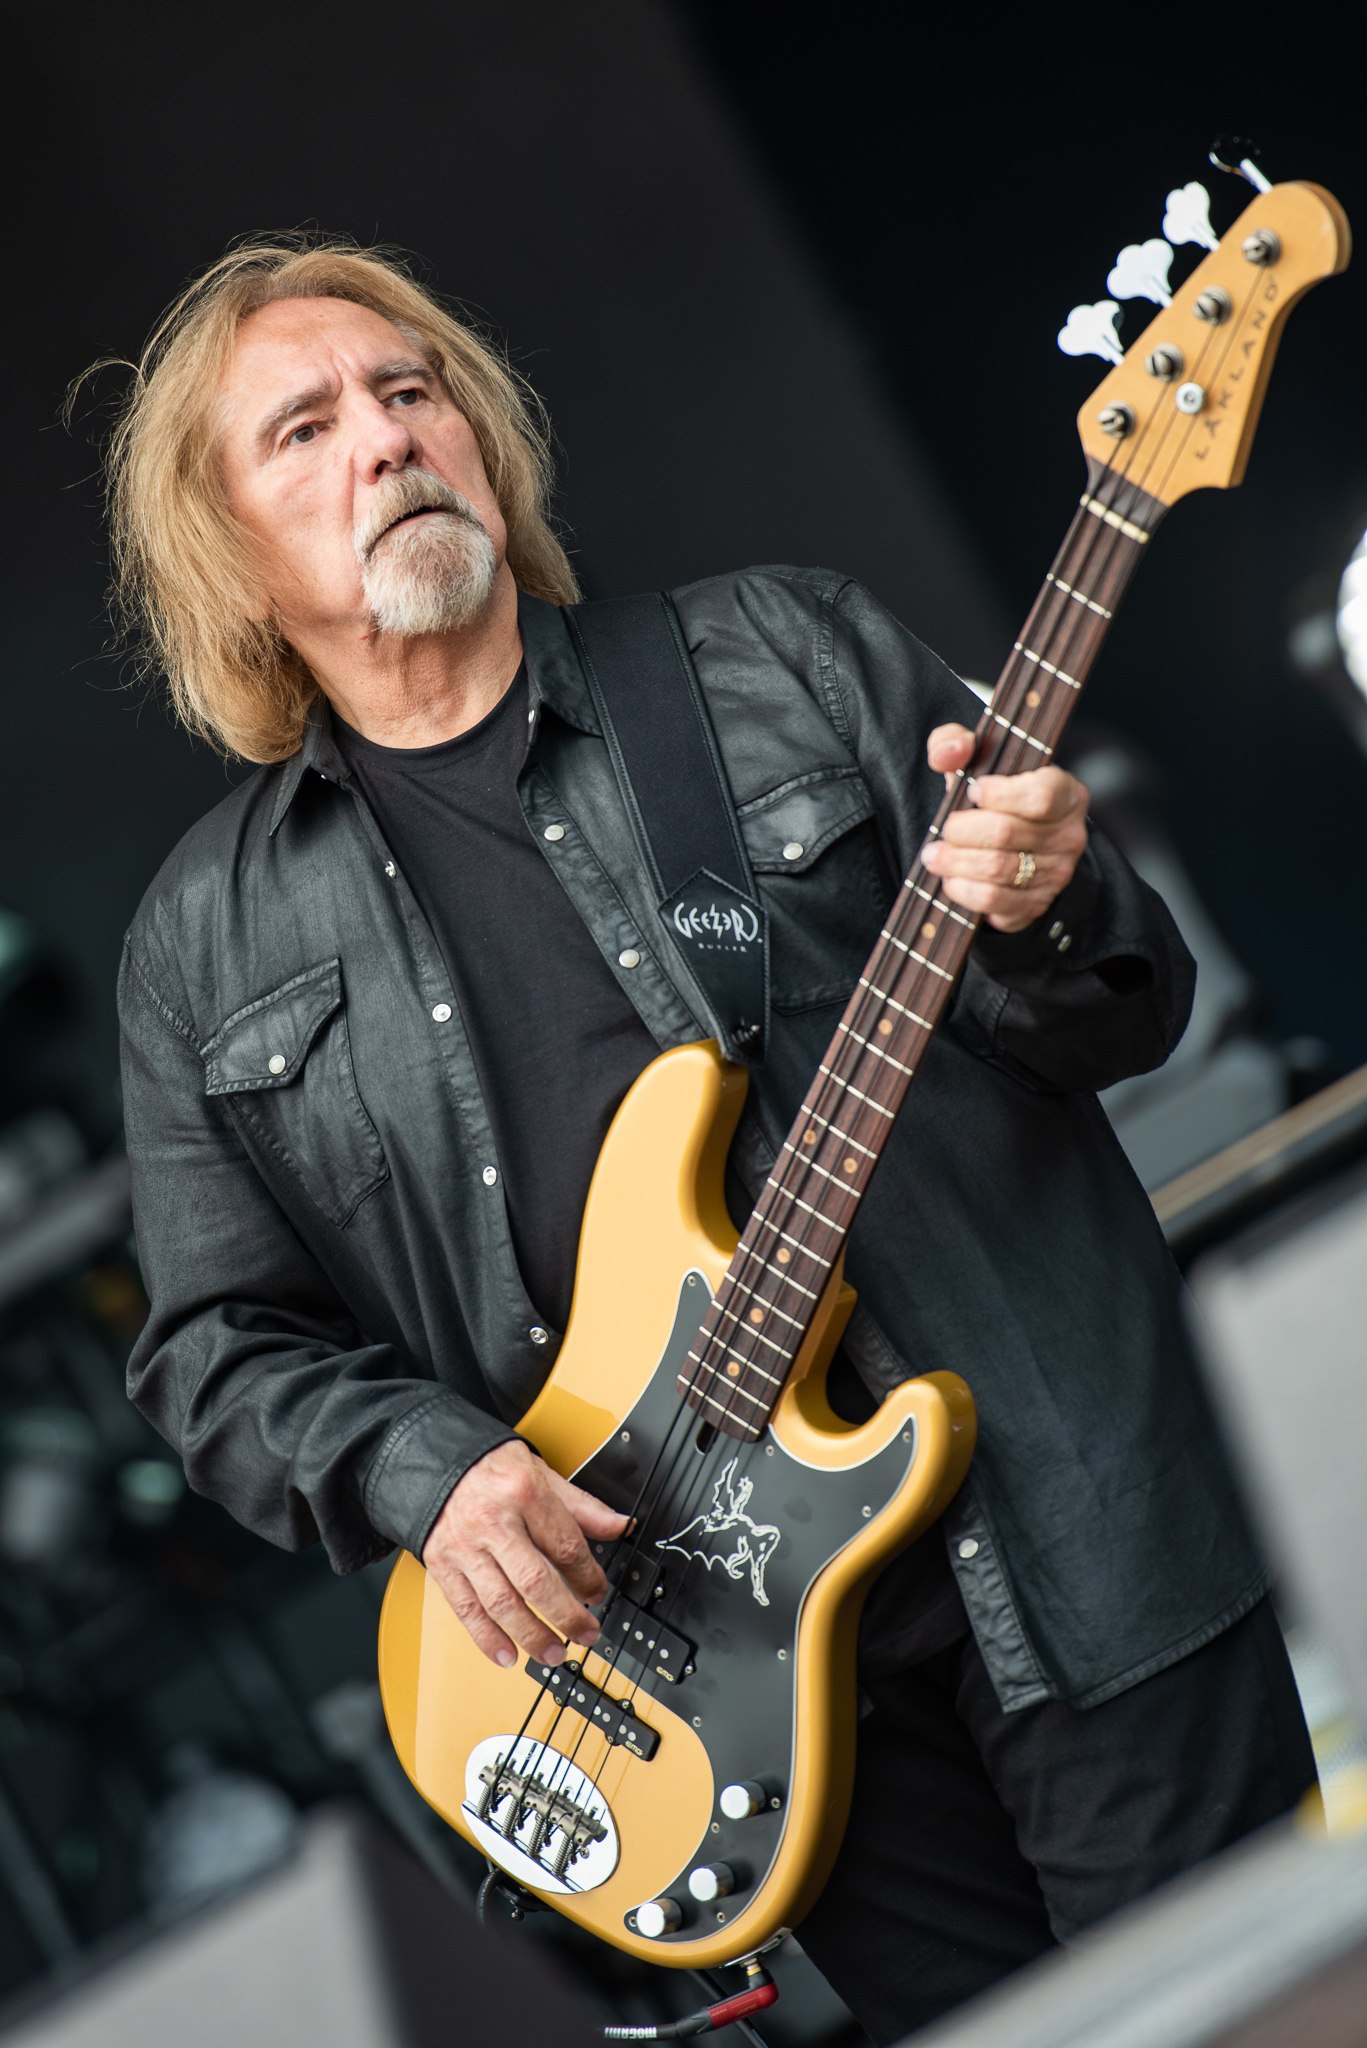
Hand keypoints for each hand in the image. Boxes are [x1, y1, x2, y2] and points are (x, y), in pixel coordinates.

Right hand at [422, 1439, 628, 1668]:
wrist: (435, 1460)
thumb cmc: (490, 1468)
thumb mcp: (541, 1474)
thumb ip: (581, 1506)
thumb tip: (619, 1526)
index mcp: (523, 1494)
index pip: (565, 1546)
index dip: (588, 1577)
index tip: (597, 1592)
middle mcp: (492, 1522)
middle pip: (535, 1581)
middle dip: (566, 1616)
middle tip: (586, 1633)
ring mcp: (464, 1547)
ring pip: (501, 1602)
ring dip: (531, 1635)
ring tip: (554, 1653)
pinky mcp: (442, 1565)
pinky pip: (466, 1609)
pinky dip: (487, 1638)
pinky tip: (507, 1654)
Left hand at [919, 724, 1089, 932]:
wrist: (1015, 846)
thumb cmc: (995, 797)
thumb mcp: (979, 760)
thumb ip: (958, 742)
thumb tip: (947, 753)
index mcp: (1067, 792)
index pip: (1040, 796)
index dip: (1000, 794)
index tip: (973, 790)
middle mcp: (1070, 834)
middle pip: (1006, 833)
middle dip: (961, 831)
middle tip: (943, 829)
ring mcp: (1057, 873)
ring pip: (996, 869)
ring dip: (955, 862)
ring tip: (934, 855)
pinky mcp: (1036, 903)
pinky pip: (994, 901)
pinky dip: (963, 890)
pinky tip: (950, 878)